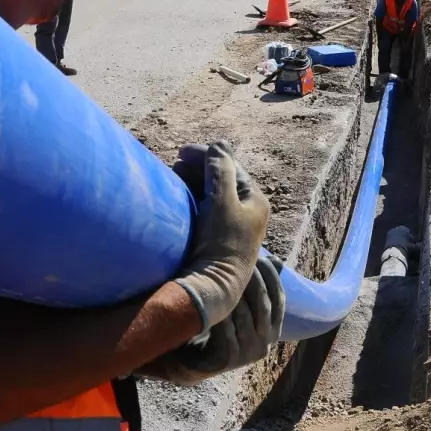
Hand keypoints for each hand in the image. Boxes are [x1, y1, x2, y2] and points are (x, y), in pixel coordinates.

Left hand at [139, 255, 284, 385]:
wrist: (195, 359)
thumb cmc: (219, 326)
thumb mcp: (242, 306)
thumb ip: (258, 289)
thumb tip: (278, 261)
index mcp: (274, 329)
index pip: (279, 298)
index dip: (271, 276)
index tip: (260, 256)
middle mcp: (266, 343)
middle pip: (263, 304)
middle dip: (252, 280)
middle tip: (241, 262)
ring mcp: (249, 353)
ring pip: (244, 316)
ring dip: (233, 295)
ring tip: (223, 275)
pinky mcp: (230, 359)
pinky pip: (226, 331)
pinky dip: (220, 314)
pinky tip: (212, 299)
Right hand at [171, 142, 269, 332]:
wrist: (214, 286)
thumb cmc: (221, 242)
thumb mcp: (221, 201)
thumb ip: (220, 170)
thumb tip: (220, 144)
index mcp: (256, 200)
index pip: (230, 166)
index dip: (206, 155)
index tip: (181, 152)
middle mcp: (248, 211)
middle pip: (222, 178)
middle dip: (198, 168)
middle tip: (176, 162)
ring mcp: (234, 224)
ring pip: (213, 192)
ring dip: (194, 181)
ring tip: (175, 176)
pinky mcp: (219, 237)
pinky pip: (207, 207)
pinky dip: (193, 197)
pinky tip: (179, 196)